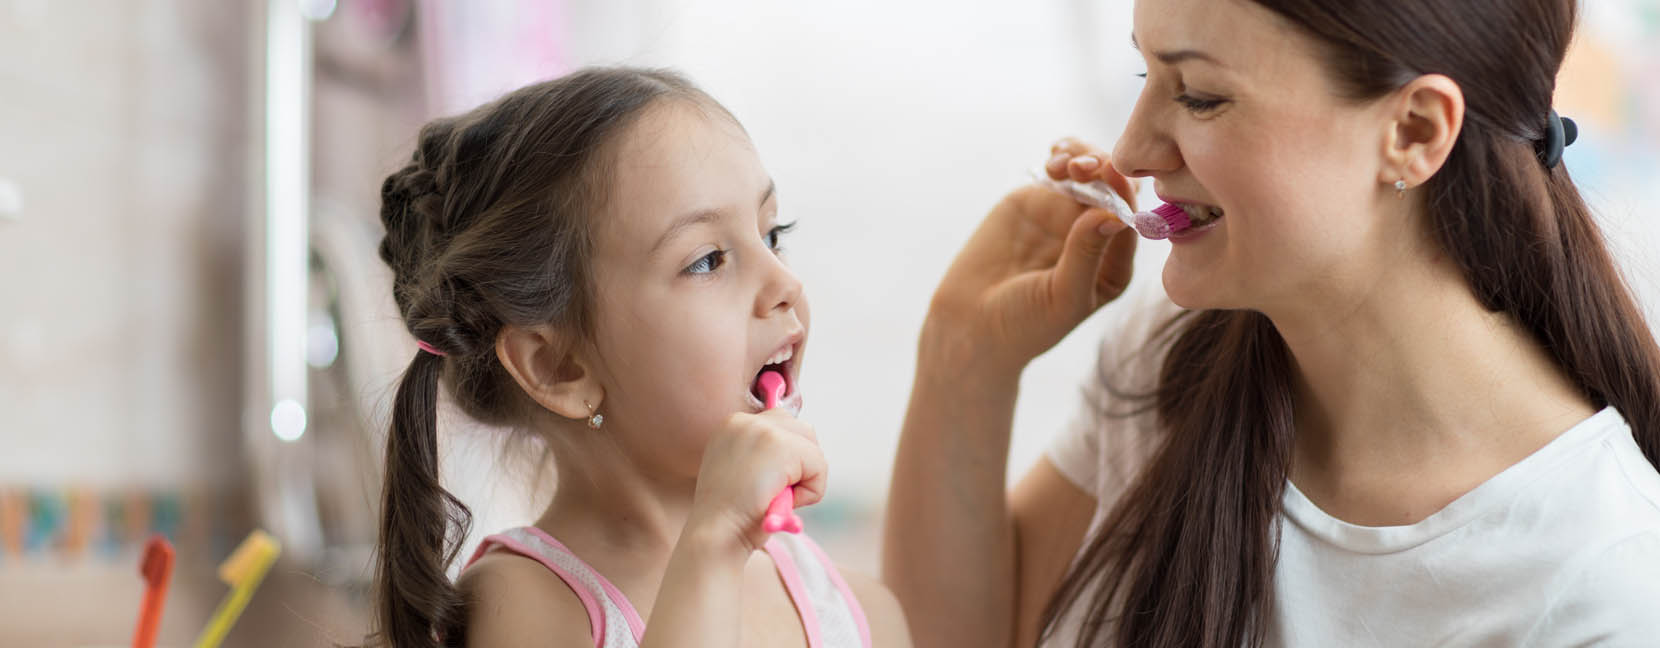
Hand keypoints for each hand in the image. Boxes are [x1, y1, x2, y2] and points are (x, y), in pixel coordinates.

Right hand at [684, 410, 826, 553]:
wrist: (716, 535)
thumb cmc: (730, 516)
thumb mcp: (739, 473)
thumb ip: (761, 456)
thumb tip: (796, 457)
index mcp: (732, 425)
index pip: (781, 423)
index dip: (786, 460)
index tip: (765, 483)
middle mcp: (745, 421)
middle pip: (802, 430)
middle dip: (801, 464)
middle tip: (775, 492)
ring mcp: (764, 431)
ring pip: (813, 449)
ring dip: (805, 479)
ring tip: (777, 498)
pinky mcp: (782, 447)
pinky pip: (819, 467)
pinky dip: (810, 492)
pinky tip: (782, 503)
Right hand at [924, 138, 1140, 374]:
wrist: (971, 324)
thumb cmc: (1024, 325)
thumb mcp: (1062, 297)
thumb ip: (1086, 255)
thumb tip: (1113, 216)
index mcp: (1113, 265)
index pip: (1128, 222)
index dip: (1123, 195)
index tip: (1112, 175)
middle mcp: (1096, 235)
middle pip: (1113, 190)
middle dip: (1104, 170)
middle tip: (1085, 166)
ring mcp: (1065, 215)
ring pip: (1088, 173)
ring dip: (1083, 157)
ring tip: (1064, 163)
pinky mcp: (1037, 201)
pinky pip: (1058, 171)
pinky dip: (1062, 155)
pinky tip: (1056, 154)